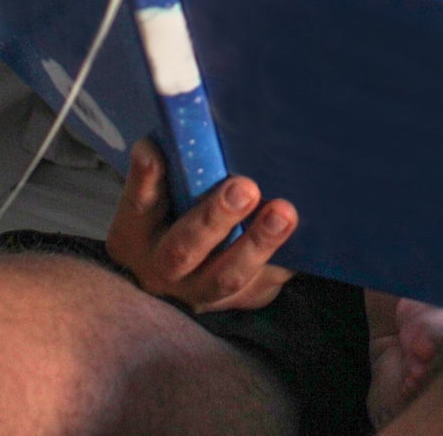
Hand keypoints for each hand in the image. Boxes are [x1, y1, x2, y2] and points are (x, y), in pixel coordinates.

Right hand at [104, 140, 297, 313]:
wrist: (185, 279)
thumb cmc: (172, 221)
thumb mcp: (155, 199)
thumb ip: (158, 174)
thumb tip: (153, 144)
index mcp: (134, 237)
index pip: (138, 206)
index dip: (145, 181)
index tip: (153, 150)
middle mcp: (164, 272)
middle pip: (185, 249)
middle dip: (215, 218)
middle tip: (244, 188)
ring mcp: (203, 292)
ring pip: (229, 275)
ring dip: (258, 243)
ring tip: (283, 213)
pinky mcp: (243, 298)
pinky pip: (266, 283)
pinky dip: (285, 261)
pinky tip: (307, 237)